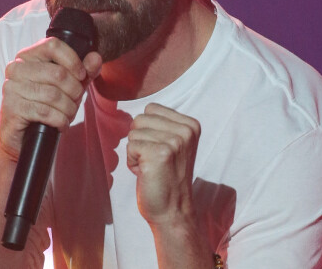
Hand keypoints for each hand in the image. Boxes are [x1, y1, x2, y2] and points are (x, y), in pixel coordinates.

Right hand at [0, 37, 101, 159]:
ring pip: (53, 95)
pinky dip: (59, 120)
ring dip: (68, 108)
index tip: (81, 75)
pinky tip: (61, 123)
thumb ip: (84, 71)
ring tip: (69, 114)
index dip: (73, 60)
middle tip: (76, 101)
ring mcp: (11, 88)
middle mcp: (16, 68)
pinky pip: (44, 112)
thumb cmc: (45, 106)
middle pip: (57, 73)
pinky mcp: (12, 108)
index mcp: (28, 56)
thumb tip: (96, 57)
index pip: (53, 45)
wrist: (22, 137)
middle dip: (74, 91)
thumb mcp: (68, 86)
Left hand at [127, 103, 200, 226]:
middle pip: (140, 118)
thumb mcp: (173, 143)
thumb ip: (161, 123)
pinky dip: (132, 161)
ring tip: (151, 167)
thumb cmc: (166, 176)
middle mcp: (186, 131)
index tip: (161, 150)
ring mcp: (174, 142)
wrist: (172, 212)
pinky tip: (147, 174)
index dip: (148, 130)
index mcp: (191, 125)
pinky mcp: (159, 154)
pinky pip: (130, 146)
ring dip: (136, 151)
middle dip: (140, 140)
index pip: (152, 108)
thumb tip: (133, 110)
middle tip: (155, 161)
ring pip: (133, 132)